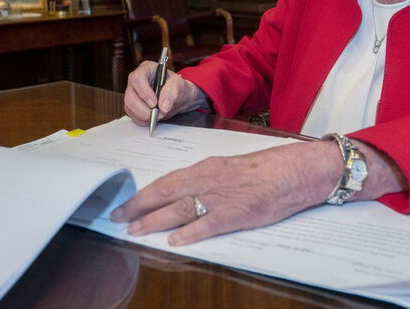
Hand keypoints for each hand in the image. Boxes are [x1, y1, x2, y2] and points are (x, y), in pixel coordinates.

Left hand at [110, 140, 342, 245]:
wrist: (291, 171)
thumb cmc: (263, 169)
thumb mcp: (228, 167)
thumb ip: (206, 179)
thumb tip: (185, 192)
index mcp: (205, 167)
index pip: (166, 180)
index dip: (144, 193)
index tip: (127, 201)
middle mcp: (207, 180)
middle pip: (164, 194)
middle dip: (138, 206)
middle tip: (119, 216)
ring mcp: (220, 198)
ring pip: (178, 209)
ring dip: (153, 221)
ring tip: (135, 230)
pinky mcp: (235, 214)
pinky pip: (206, 224)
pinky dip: (188, 233)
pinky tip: (174, 242)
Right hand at [123, 61, 206, 125]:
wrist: (178, 97)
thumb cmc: (177, 87)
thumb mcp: (179, 85)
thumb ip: (172, 93)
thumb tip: (163, 106)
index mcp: (146, 69)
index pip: (137, 78)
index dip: (144, 92)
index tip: (154, 103)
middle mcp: (136, 81)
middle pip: (130, 96)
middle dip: (143, 109)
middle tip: (158, 114)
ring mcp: (132, 93)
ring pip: (129, 107)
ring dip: (144, 116)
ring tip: (159, 115)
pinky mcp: (132, 105)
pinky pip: (132, 116)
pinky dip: (143, 120)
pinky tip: (153, 118)